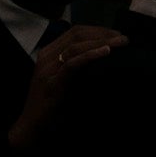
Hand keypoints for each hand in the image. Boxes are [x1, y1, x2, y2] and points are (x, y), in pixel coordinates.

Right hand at [9, 24, 125, 151]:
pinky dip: (91, 55)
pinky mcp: (52, 83)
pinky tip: (106, 52)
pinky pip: (73, 63)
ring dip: (101, 41)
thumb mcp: (64, 79)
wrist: (31, 126)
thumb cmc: (51, 104)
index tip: (117, 34)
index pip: (75, 32)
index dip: (98, 30)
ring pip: (76, 45)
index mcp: (49, 53)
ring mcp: (48, 69)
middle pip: (77, 35)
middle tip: (123, 38)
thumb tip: (104, 56)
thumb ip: (77, 66)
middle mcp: (46, 57)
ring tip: (120, 43)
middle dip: (103, 33)